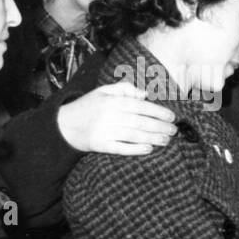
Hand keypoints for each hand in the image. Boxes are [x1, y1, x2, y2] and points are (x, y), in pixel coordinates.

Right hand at [56, 81, 176, 154]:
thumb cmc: (89, 106)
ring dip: (153, 138)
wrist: (64, 124)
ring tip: (167, 140)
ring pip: (133, 135)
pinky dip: (136, 149)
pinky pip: (121, 148)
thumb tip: (145, 94)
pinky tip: (149, 149)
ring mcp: (104, 131)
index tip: (172, 117)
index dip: (159, 112)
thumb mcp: (103, 91)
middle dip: (160, 127)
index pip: (141, 106)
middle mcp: (109, 116)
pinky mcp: (100, 145)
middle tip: (174, 130)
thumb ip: (125, 89)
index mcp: (112, 101)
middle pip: (140, 122)